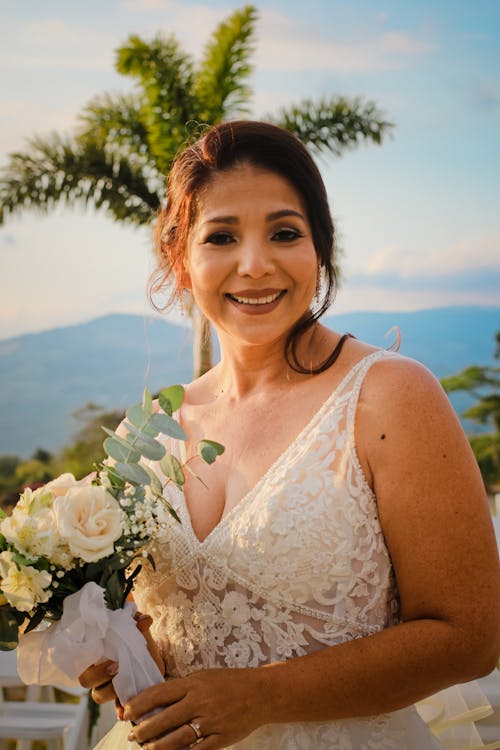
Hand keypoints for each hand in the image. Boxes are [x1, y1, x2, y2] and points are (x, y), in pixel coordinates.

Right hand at [79, 612, 163, 719]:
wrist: (153, 658)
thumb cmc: (139, 641)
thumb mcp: (139, 632)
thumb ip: (139, 625)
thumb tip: (145, 620)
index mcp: (95, 653)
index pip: (80, 658)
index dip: (86, 657)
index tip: (102, 653)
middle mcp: (96, 672)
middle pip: (86, 679)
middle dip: (99, 674)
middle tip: (116, 666)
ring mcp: (106, 686)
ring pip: (98, 694)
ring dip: (110, 689)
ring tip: (126, 680)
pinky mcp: (119, 699)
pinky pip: (115, 709)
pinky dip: (119, 710)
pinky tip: (125, 712)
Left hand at [124, 667, 269, 749]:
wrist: (261, 693)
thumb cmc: (229, 682)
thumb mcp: (204, 677)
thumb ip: (182, 688)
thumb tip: (156, 700)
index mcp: (194, 684)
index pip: (160, 693)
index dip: (140, 704)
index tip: (127, 712)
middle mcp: (201, 701)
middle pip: (165, 718)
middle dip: (144, 729)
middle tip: (132, 736)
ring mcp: (212, 721)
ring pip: (178, 738)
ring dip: (158, 746)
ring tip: (147, 749)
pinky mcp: (222, 738)